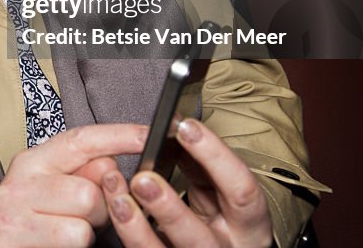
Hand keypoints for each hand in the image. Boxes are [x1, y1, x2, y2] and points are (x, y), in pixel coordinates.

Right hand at [0, 124, 147, 247]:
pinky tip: (56, 245)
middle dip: (99, 210)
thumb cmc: (38, 221)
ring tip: (67, 232)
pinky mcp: (12, 239)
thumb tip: (111, 164)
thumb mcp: (60, 191)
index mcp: (33, 161)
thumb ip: (86, 174)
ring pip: (84, 220)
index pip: (80, 140)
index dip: (118, 136)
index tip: (148, 135)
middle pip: (90, 190)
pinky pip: (72, 239)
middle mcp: (18, 181)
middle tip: (84, 217)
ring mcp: (12, 212)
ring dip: (86, 232)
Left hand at [101, 119, 271, 246]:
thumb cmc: (218, 212)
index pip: (241, 190)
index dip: (215, 156)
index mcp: (248, 224)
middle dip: (168, 208)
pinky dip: (126, 231)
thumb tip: (173, 129)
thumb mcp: (218, 190)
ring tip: (118, 198)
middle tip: (143, 178)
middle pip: (198, 237)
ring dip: (136, 226)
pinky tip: (115, 209)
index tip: (184, 126)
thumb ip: (200, 165)